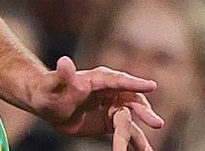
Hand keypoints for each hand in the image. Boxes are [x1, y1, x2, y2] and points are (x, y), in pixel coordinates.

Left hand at [29, 56, 163, 149]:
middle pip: (131, 100)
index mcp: (97, 78)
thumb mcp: (52, 85)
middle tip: (156, 123)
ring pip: (129, 120)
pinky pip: (126, 131)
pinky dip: (135, 143)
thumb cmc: (48, 91)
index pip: (117, 80)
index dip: (134, 83)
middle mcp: (109, 91)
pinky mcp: (112, 120)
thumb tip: (65, 61)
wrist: (48, 105)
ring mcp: (113, 106)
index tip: (152, 86)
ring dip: (139, 135)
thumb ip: (62, 76)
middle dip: (143, 111)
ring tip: (147, 150)